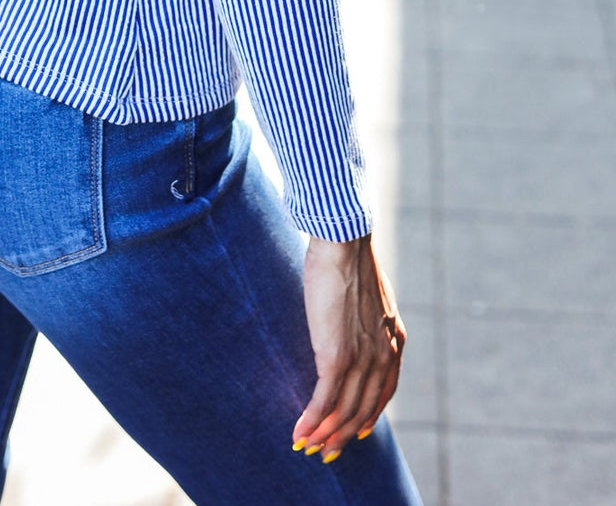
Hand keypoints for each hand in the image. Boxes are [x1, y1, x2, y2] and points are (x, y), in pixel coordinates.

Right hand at [290, 232, 405, 462]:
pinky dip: (311, 421)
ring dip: (324, 435)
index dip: (368, 417)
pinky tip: (299, 433)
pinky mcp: (336, 357)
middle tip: (326, 451)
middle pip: (364, 411)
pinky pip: (324, 400)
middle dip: (343, 436)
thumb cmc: (349, 257)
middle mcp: (383, 356)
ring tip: (307, 447)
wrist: (344, 242)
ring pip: (344, 412)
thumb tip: (353, 319)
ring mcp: (361, 359)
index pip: (384, 394)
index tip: (355, 432)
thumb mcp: (369, 294)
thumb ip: (369, 317)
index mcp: (394, 341)